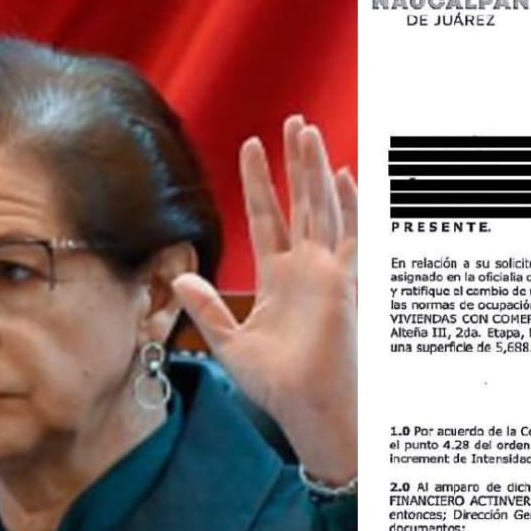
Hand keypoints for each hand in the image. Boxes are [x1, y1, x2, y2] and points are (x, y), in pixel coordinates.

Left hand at [173, 115, 356, 484]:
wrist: (309, 409)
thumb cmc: (276, 385)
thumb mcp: (229, 343)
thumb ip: (207, 308)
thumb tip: (180, 277)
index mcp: (278, 279)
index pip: (266, 217)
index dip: (258, 182)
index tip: (250, 145)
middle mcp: (305, 269)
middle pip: (299, 202)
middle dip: (294, 163)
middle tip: (291, 121)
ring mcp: (327, 273)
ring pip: (322, 208)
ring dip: (315, 170)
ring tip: (307, 131)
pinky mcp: (345, 284)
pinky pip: (350, 236)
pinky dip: (349, 206)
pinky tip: (343, 175)